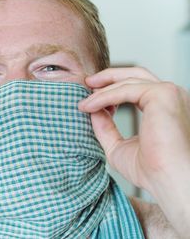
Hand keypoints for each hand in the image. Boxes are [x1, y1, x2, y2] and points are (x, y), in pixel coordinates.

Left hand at [78, 67, 189, 191]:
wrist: (168, 180)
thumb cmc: (151, 170)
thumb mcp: (117, 145)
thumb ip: (105, 127)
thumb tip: (91, 110)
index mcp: (164, 108)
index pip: (137, 87)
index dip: (112, 89)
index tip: (92, 97)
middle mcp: (170, 97)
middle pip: (135, 74)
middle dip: (108, 77)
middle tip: (87, 83)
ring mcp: (168, 93)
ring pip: (127, 81)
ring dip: (102, 91)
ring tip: (84, 103)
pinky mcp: (162, 94)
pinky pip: (125, 90)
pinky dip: (104, 96)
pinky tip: (89, 106)